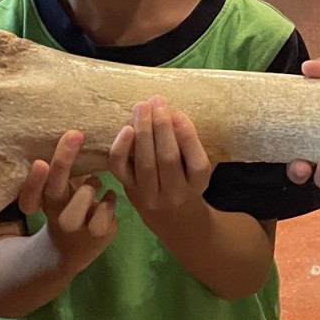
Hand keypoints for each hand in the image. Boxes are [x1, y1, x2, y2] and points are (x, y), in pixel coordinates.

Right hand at [17, 131, 117, 272]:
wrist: (74, 248)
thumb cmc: (66, 205)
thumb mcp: (57, 190)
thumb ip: (61, 169)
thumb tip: (70, 129)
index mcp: (44, 200)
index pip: (30, 193)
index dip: (33, 181)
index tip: (39, 162)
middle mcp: (57, 214)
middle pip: (54, 190)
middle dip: (63, 161)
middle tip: (75, 133)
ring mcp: (78, 227)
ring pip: (78, 207)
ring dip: (87, 190)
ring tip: (94, 182)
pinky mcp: (99, 234)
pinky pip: (103, 215)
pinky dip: (107, 203)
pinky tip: (109, 196)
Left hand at [107, 97, 214, 230]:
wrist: (171, 218)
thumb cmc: (186, 182)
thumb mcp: (196, 169)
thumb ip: (190, 146)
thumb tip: (172, 113)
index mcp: (198, 185)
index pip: (196, 163)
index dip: (187, 138)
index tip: (179, 113)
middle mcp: (175, 193)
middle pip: (168, 159)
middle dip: (162, 127)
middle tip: (158, 101)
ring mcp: (150, 195)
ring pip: (145, 163)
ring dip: (143, 131)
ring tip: (142, 107)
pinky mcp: (129, 190)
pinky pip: (122, 169)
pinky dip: (121, 149)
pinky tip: (126, 129)